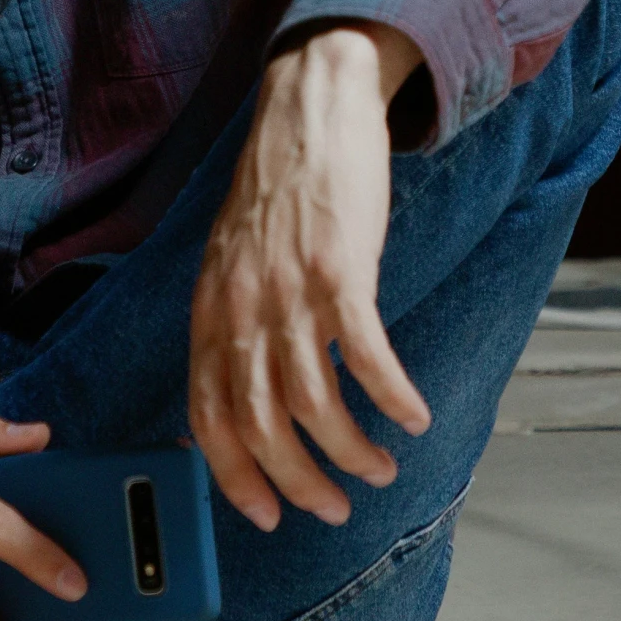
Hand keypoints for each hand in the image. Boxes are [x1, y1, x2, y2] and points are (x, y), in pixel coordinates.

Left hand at [189, 22, 432, 532]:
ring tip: (379, 468)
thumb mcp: (231, 260)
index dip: (233, 473)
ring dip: (350, 450)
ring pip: (314, 400)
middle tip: (332, 507)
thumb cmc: (277, 189)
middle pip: (261, 423)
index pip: (208, 413)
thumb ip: (230, 322)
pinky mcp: (341, 269)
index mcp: (211, 308)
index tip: (263, 512)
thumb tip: (237, 390)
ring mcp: (290, 289)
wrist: (308, 108)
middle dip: (298, 481)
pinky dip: (391, 396)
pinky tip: (413, 417)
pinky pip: (366, 354)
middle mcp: (242, 306)